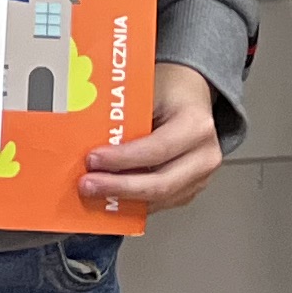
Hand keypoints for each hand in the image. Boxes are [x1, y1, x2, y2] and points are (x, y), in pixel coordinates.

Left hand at [83, 61, 221, 216]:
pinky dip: (132, 202)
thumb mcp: (148, 90)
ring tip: (93, 192)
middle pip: (161, 184)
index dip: (123, 159)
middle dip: (120, 187)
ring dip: (123, 199)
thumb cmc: (169, 90)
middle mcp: (204, 156)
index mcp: (196, 126)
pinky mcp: (189, 190)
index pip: (157, 150)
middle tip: (88, 184)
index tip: (93, 159)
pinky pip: (159, 203)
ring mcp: (201, 178)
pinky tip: (108, 197)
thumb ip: (124, 115)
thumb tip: (87, 137)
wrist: (191, 96)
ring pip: (159, 199)